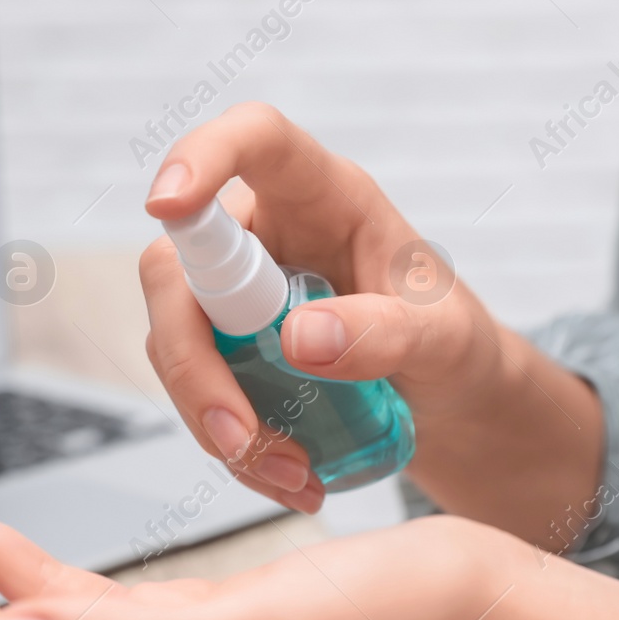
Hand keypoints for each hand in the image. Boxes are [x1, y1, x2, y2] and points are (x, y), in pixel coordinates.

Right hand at [140, 103, 515, 515]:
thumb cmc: (453, 345)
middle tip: (242, 437)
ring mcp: (236, 292)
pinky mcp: (224, 347)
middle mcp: (266, 233)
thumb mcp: (444, 341)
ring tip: (295, 478)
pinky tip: (289, 479)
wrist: (448, 400)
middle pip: (179, 269)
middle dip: (195, 364)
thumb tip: (297, 339)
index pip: (254, 140)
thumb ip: (384, 334)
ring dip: (216, 422)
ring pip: (175, 342)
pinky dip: (231, 446)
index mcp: (324, 195)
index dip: (201, 154)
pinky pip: (194, 390)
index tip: (166, 201)